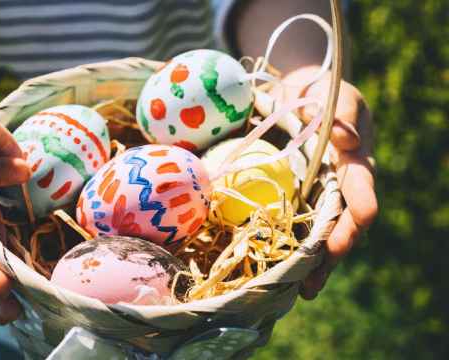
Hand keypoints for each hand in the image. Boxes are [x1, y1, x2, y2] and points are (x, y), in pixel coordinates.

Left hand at [272, 67, 378, 298]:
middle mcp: (341, 185)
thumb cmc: (322, 93)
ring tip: (301, 291)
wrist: (300, 93)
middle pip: (343, 226)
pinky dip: (292, 249)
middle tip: (313, 282)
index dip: (356, 216)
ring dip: (314, 264)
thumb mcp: (334, 96)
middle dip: (331, 254)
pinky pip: (298, 226)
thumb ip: (340, 115)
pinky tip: (280, 272)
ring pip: (322, 234)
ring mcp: (321, 194)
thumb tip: (347, 142)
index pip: (360, 192)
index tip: (343, 239)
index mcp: (355, 162)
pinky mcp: (300, 197)